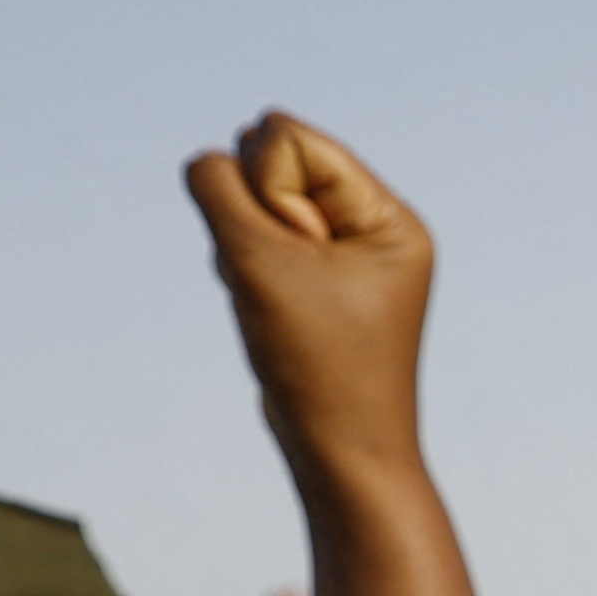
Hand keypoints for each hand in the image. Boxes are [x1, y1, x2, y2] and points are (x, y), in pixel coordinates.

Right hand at [185, 112, 434, 480]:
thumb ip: (221, 192)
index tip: (298, 255)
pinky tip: (269, 320)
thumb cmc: (315, 361)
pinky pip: (258, 250)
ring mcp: (345, 261)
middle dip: (254, 220)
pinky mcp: (315, 288)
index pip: (293, 141)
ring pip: (256, 212)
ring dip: (246, 254)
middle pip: (273, 169)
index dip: (269, 189)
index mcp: (389, 217)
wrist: (340, 453)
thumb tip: (207, 160)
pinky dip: (246, 276)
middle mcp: (375, 232)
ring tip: (279, 309)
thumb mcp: (259, 263)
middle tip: (286, 287)